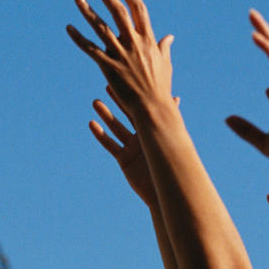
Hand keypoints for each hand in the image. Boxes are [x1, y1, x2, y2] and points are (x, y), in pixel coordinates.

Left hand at [67, 0, 174, 117]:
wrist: (153, 108)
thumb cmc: (161, 88)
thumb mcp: (165, 65)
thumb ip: (164, 48)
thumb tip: (169, 36)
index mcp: (148, 40)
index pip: (138, 9)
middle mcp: (134, 43)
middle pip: (118, 12)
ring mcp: (120, 54)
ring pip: (101, 27)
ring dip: (87, 10)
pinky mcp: (108, 67)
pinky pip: (90, 49)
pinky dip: (78, 38)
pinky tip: (69, 27)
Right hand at [89, 86, 180, 208]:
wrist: (167, 188)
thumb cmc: (172, 164)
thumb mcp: (168, 137)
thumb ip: (169, 118)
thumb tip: (177, 98)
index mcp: (153, 130)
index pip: (141, 109)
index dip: (133, 95)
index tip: (126, 80)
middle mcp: (142, 137)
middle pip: (127, 115)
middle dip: (118, 101)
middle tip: (107, 86)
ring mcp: (132, 148)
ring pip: (116, 128)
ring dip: (106, 116)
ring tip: (96, 102)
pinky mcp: (124, 160)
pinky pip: (111, 145)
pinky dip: (101, 135)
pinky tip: (92, 124)